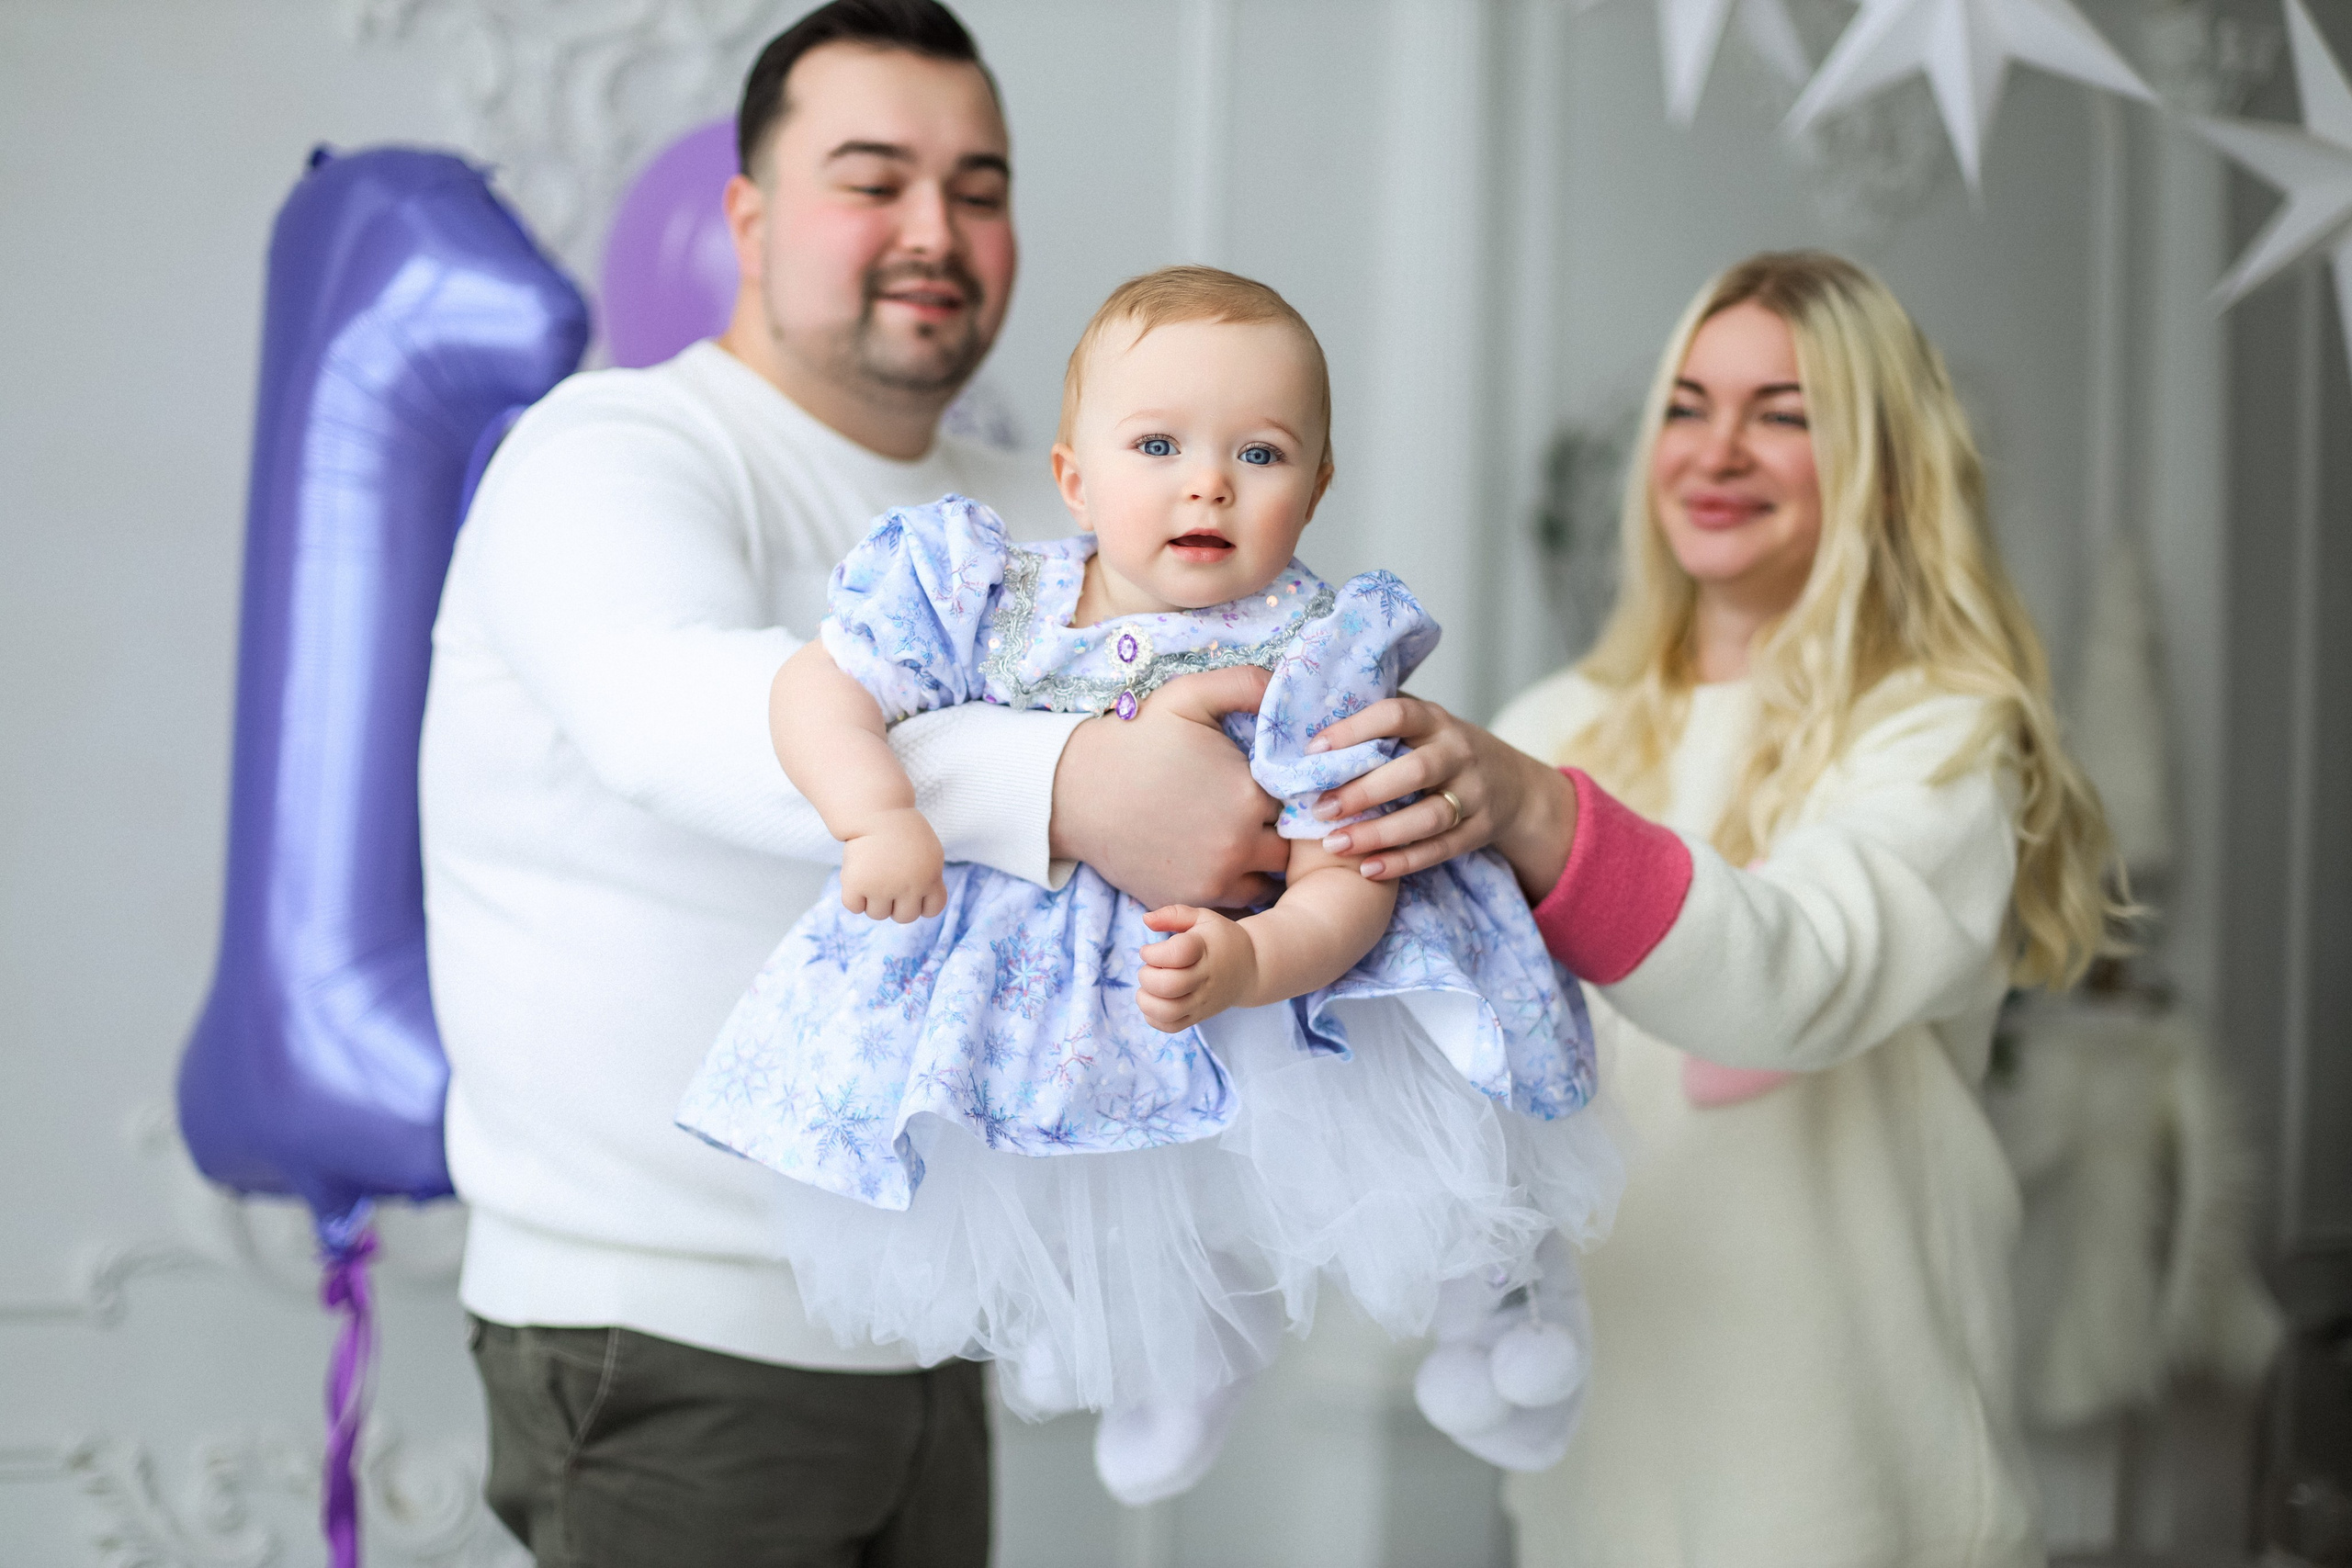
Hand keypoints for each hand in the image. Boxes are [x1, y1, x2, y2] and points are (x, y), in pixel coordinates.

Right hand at [840, 807, 946, 921]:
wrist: (874, 810)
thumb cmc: (901, 829)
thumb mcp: (929, 852)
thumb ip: (928, 879)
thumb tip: (919, 910)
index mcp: (930, 877)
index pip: (932, 910)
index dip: (921, 903)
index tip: (912, 889)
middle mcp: (909, 885)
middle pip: (904, 917)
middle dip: (896, 904)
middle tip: (887, 880)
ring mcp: (882, 886)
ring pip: (877, 914)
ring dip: (873, 899)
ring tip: (872, 874)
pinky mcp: (856, 884)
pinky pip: (854, 906)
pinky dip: (853, 896)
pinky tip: (857, 876)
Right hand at [1050, 665, 1289, 909]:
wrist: (1077, 793)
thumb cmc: (1135, 741)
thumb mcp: (1188, 696)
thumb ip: (1244, 684)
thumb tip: (1286, 684)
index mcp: (1249, 794)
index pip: (1295, 799)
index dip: (1284, 790)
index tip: (1263, 783)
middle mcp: (1239, 844)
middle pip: (1288, 844)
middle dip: (1278, 828)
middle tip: (1250, 813)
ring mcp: (1216, 879)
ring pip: (1269, 878)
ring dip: (1261, 862)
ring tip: (1236, 838)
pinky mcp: (1192, 901)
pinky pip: (1237, 901)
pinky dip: (1235, 884)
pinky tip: (1217, 860)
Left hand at [1136, 905, 1259, 1031]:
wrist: (1251, 967)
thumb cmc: (1221, 939)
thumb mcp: (1203, 918)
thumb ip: (1174, 914)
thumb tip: (1145, 919)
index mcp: (1205, 949)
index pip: (1176, 954)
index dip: (1153, 952)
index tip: (1148, 950)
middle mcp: (1205, 978)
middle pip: (1169, 985)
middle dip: (1147, 976)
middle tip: (1149, 968)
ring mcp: (1202, 1001)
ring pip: (1168, 1011)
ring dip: (1147, 1000)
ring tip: (1147, 988)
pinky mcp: (1199, 1016)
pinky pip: (1172, 1026)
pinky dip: (1154, 1018)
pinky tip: (1155, 1001)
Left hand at [1304, 696, 1576, 895]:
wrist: (1514, 784)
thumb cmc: (1442, 750)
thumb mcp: (1422, 726)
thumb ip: (1379, 722)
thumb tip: (1307, 713)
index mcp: (1435, 720)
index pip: (1396, 715)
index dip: (1354, 729)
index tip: (1313, 750)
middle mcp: (1458, 753)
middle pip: (1415, 771)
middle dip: (1364, 791)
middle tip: (1320, 808)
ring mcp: (1473, 793)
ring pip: (1428, 816)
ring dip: (1380, 832)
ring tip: (1334, 844)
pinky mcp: (1479, 830)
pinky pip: (1440, 849)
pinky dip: (1403, 862)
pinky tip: (1367, 869)